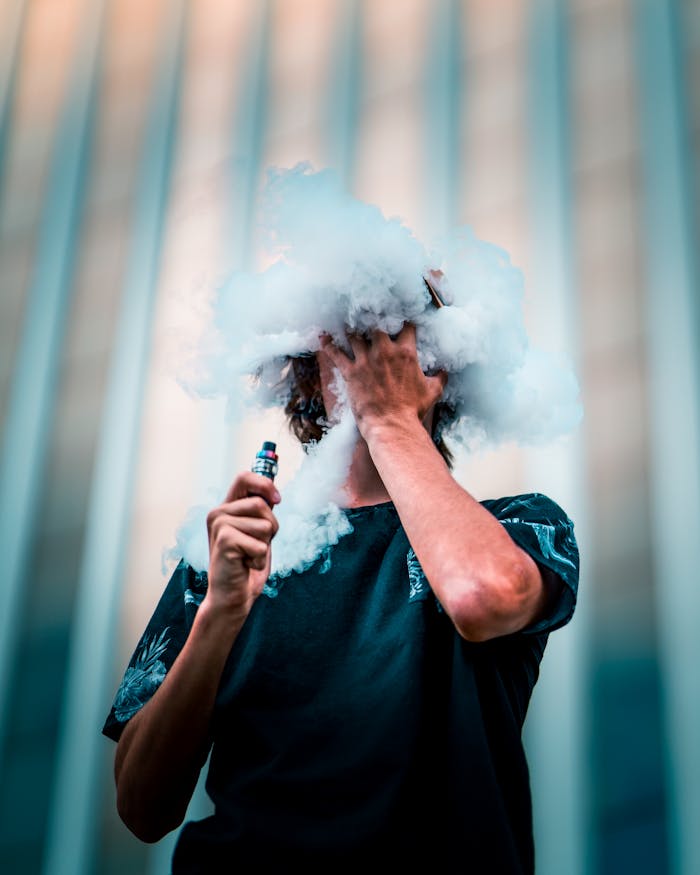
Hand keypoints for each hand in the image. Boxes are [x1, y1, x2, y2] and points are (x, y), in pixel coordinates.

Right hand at [205, 472, 279, 616]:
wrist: (232, 596)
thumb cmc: (246, 565)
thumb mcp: (257, 533)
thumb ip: (261, 513)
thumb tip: (274, 492)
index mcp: (226, 508)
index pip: (244, 477)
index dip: (265, 484)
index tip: (278, 499)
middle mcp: (218, 513)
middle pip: (261, 503)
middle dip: (270, 527)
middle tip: (256, 546)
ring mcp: (219, 525)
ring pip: (265, 525)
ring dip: (265, 545)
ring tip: (249, 556)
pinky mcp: (224, 540)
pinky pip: (261, 544)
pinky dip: (260, 559)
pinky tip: (245, 566)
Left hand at [319, 323, 446, 438]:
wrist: (392, 425)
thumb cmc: (413, 410)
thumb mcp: (433, 392)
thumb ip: (440, 377)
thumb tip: (445, 371)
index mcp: (406, 352)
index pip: (406, 326)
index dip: (403, 319)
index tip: (400, 317)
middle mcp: (384, 351)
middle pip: (376, 323)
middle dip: (373, 318)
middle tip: (368, 313)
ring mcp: (366, 360)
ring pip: (354, 334)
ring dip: (350, 328)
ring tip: (346, 322)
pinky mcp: (351, 372)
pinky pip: (336, 354)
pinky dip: (328, 344)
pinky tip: (323, 336)